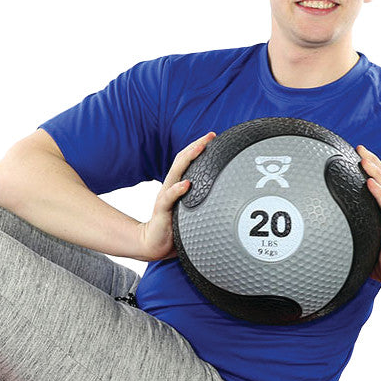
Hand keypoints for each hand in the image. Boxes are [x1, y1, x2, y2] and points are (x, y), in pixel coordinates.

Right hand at [138, 132, 216, 260]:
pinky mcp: (161, 212)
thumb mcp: (190, 211)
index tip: (213, 137)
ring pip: (175, 173)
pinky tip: (186, 184)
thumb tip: (227, 196)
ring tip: (199, 149)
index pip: (186, 161)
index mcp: (176, 186)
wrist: (153, 244)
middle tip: (209, 136)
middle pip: (181, 161)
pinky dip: (177, 190)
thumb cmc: (174, 228)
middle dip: (195, 146)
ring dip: (188, 159)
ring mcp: (165, 198)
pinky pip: (168, 198)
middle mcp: (170, 187)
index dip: (197, 147)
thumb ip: (202, 201)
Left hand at [357, 145, 380, 291]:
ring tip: (364, 159)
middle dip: (372, 162)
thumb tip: (327, 229)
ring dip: (375, 171)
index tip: (359, 154)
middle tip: (360, 148)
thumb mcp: (366, 240)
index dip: (372, 167)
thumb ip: (353, 231)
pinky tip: (370, 182)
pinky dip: (378, 192)